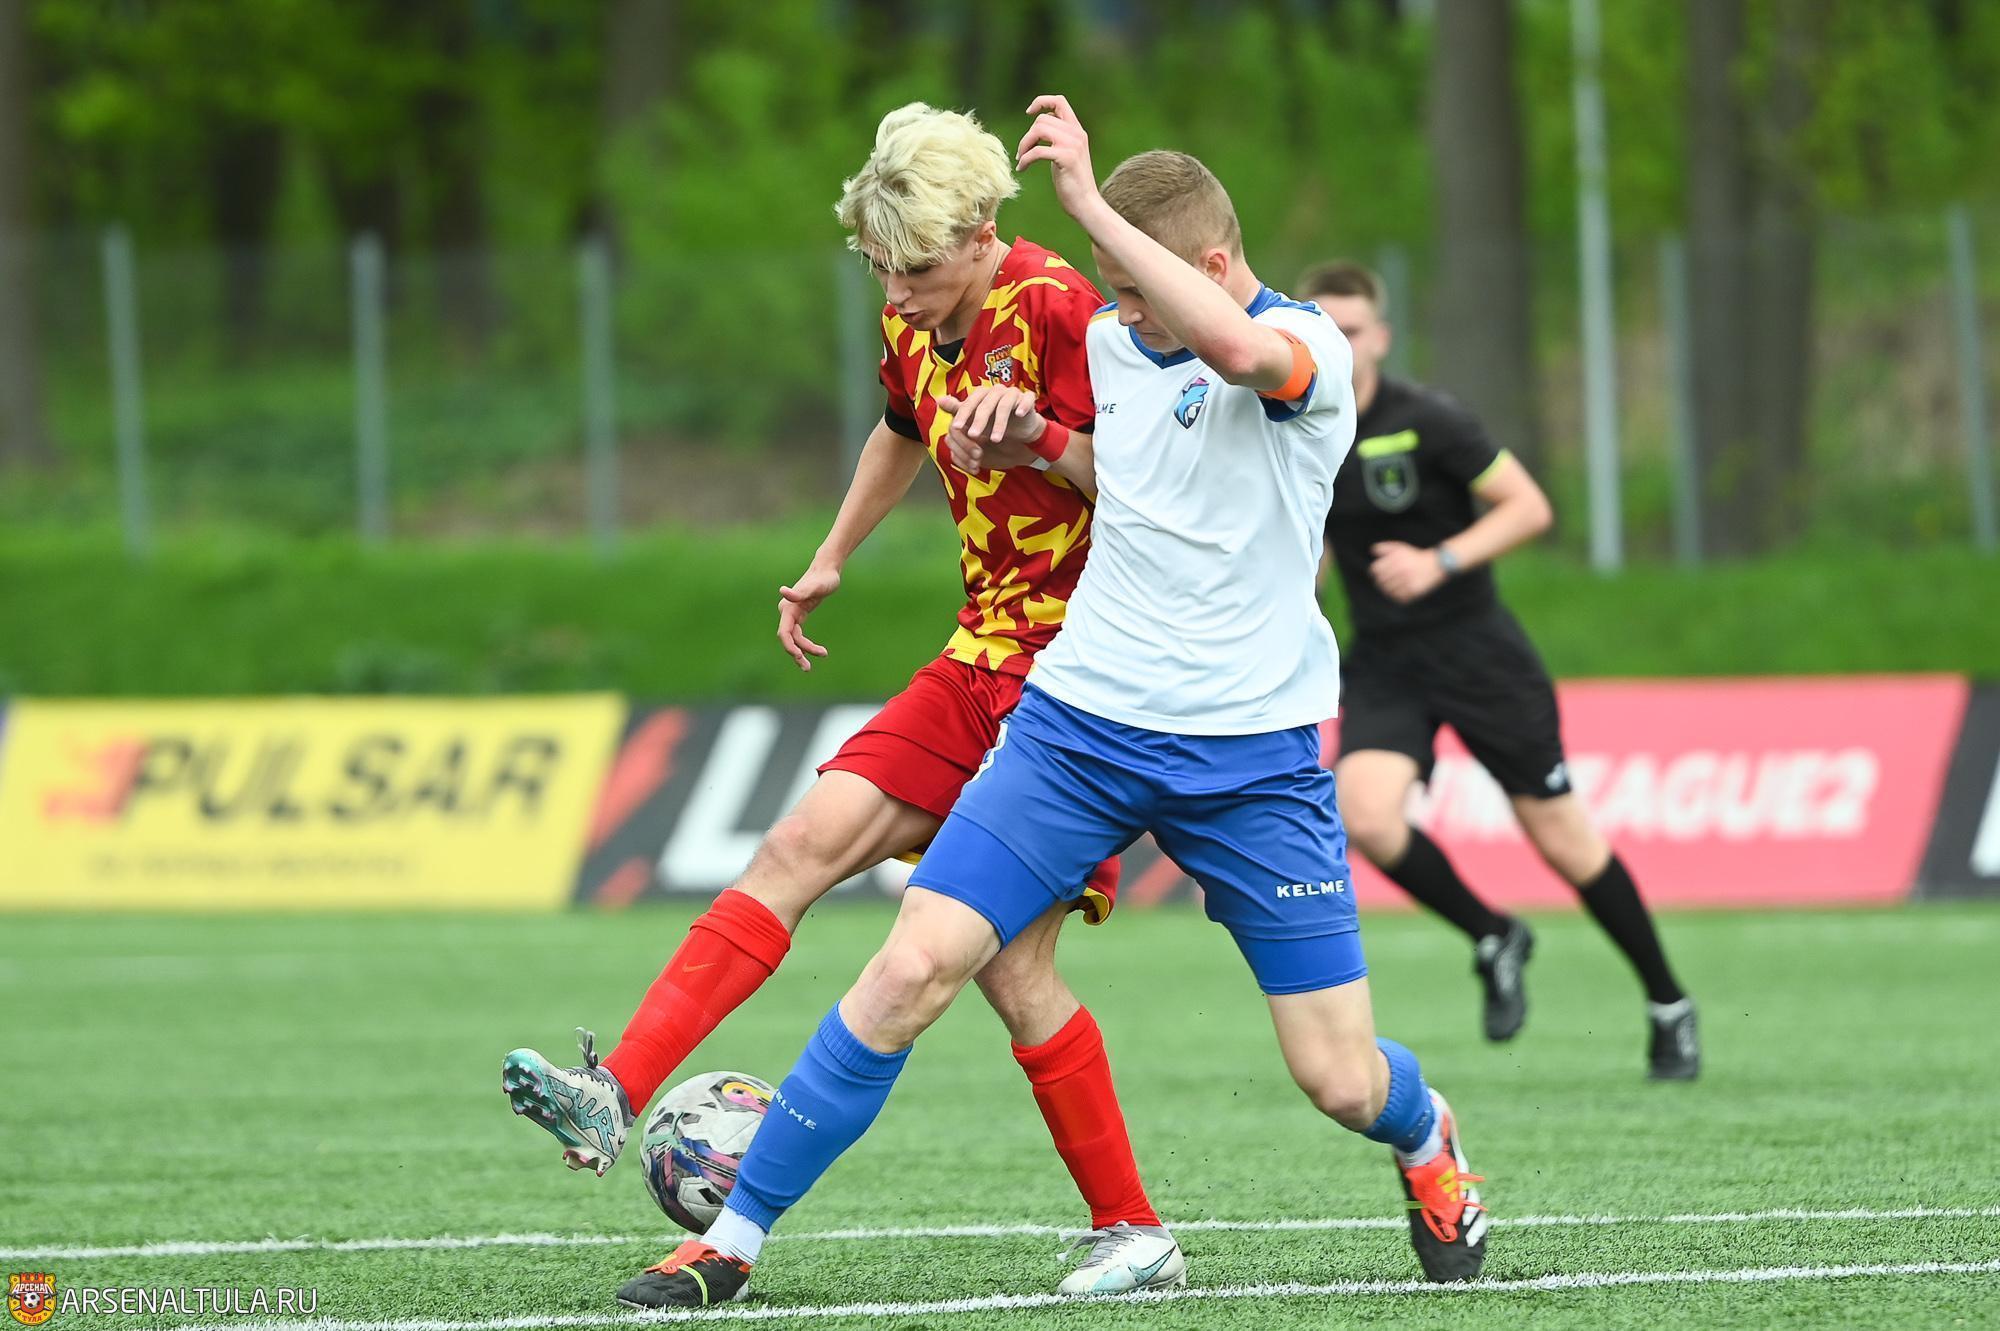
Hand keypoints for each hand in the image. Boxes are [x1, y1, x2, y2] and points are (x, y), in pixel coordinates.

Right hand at [776, 565, 839, 670]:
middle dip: (796, 654)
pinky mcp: (800, 616)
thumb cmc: (823, 578)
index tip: (800, 656)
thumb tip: (782, 591)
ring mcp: (793, 615)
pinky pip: (800, 635)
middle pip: (788, 639)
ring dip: (804, 652)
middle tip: (807, 668)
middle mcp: (787, 612)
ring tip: (821, 658)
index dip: (790, 646)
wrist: (827, 570)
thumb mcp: (816, 586)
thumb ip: (800, 592)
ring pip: (795, 639)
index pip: (784, 632)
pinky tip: (819, 651)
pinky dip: (807, 645)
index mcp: (788, 607)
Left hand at [940, 385, 1043, 472]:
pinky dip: (1024, 405)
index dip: (963, 414)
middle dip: (979, 421)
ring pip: (1005, 404)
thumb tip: (939, 400)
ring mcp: (1013, 394)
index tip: (956, 427)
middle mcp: (997, 391)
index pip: (971, 402)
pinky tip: (1020, 415)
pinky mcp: (1027, 399)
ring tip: (995, 440)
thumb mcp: (974, 420)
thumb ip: (958, 410)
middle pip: (986, 403)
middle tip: (973, 435)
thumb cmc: (994, 424)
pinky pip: (1027, 399)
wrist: (1020, 431)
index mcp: (982, 395)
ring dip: (999, 423)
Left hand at [1016, 94, 1102, 221]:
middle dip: (1027, 136)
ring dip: (1024, 145)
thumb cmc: (1072, 182)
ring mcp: (1073, 145)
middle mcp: (1077, 134)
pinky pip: (1037, 150)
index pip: (1059, 101)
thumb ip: (1057, 138)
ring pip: (1039, 130)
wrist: (1086, 204)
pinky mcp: (1066, 158)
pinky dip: (1025, 159)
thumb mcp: (1066, 154)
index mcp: (1077, 130)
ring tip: (1021, 159)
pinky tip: (1022, 169)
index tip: (1029, 113)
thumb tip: (1039, 127)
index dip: (1041, 102)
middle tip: (1022, 153)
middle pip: (1042, 119)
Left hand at [1369, 541, 1448, 603]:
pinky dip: (1396, 596)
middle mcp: (1402, 569)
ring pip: (1388, 590)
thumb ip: (1386, 548)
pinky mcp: (1414, 590)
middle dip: (1380, 581)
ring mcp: (1408, 580)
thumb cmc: (1415, 556)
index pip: (1376, 569)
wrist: (1436, 564)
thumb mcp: (1401, 547)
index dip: (1375, 572)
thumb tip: (1372, 550)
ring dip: (1387, 590)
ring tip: (1390, 587)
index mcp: (1397, 559)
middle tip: (1383, 582)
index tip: (1377, 574)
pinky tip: (1398, 592)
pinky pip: (1399, 597)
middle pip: (1381, 581)